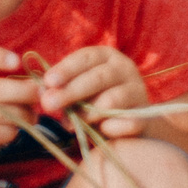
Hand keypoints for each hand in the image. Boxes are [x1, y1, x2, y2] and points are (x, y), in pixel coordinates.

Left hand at [37, 45, 151, 138]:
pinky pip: (126, 123)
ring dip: (87, 114)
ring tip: (71, 124)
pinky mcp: (144, 115)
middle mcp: (125, 68)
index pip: (86, 57)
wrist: (128, 122)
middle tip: (48, 104)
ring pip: (111, 100)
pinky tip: (101, 131)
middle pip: (98, 78)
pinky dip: (110, 128)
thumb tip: (43, 92)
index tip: (48, 81)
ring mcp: (137, 91)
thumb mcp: (76, 91)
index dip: (66, 69)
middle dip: (71, 91)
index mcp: (106, 57)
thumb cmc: (94, 101)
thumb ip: (60, 89)